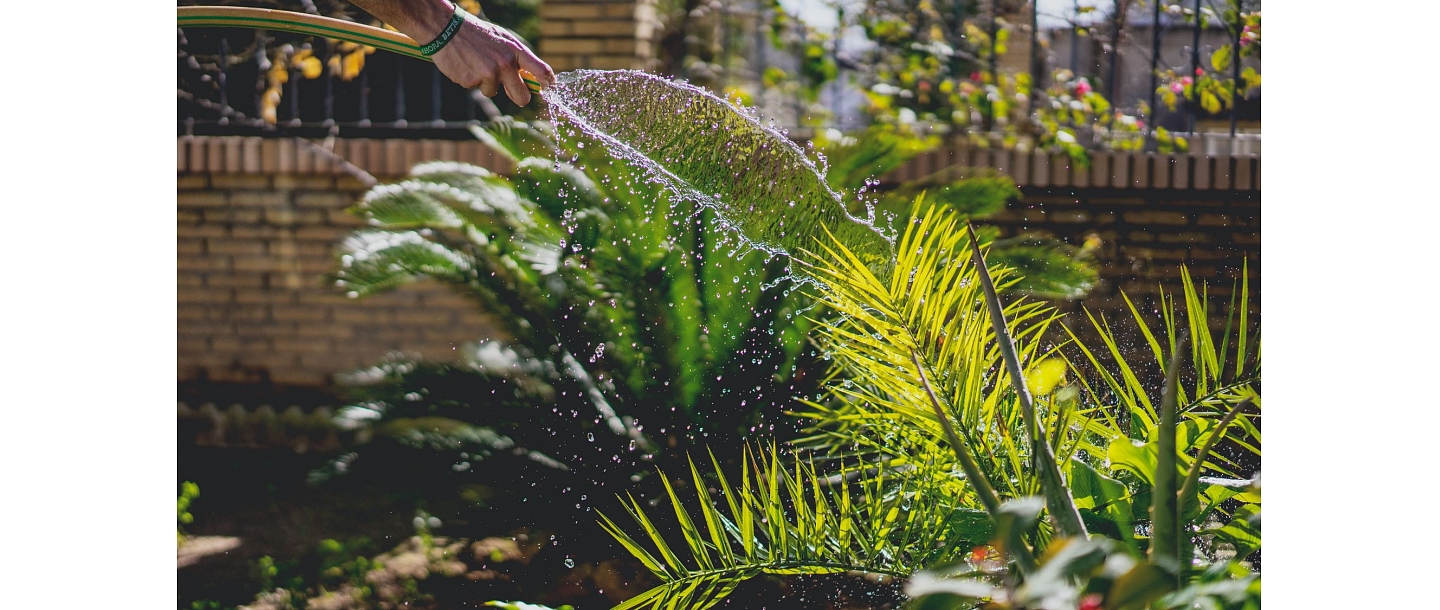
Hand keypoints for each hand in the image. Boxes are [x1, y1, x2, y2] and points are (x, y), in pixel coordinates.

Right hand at [430, 12, 554, 105]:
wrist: (447, 29)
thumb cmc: (478, 34)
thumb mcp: (503, 39)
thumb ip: (516, 57)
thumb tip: (530, 78)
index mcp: (515, 51)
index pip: (541, 71)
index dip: (549, 83)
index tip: (549, 89)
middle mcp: (505, 63)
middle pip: (522, 96)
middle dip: (519, 98)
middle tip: (514, 94)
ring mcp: (488, 73)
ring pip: (493, 92)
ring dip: (487, 84)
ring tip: (477, 64)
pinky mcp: (471, 81)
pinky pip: (476, 88)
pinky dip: (471, 80)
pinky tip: (465, 65)